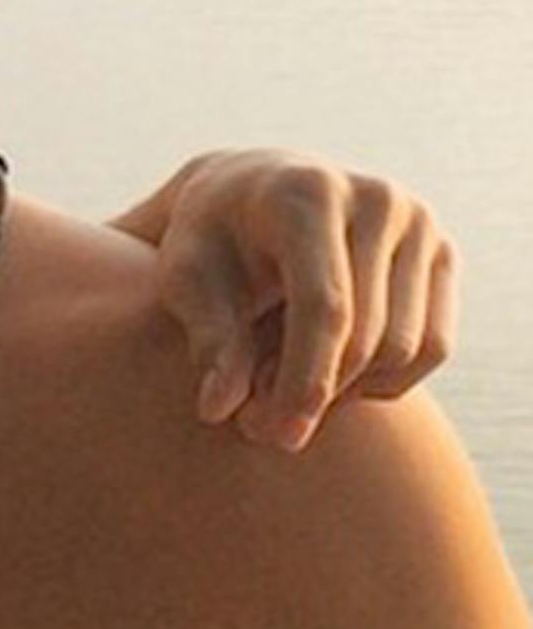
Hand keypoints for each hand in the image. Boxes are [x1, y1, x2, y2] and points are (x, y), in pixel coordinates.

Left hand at [114, 151, 455, 450]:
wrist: (253, 193)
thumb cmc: (209, 239)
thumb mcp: (186, 278)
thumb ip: (207, 338)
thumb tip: (218, 409)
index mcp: (305, 194)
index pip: (325, 306)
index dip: (306, 379)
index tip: (278, 435)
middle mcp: (374, 198)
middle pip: (370, 334)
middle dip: (319, 394)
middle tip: (262, 428)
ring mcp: (418, 222)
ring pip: (407, 347)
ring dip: (350, 392)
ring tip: (283, 397)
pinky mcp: (442, 251)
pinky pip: (432, 345)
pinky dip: (384, 380)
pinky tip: (329, 380)